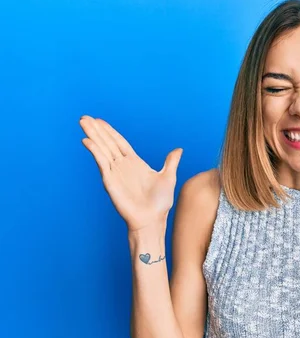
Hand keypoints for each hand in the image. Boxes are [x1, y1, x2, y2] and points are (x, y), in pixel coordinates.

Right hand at [79, 115, 182, 231]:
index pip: (120, 143)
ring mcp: (115, 173)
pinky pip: (101, 162)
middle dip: (97, 130)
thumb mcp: (168, 177)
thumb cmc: (160, 203)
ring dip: (93, 135)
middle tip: (84, 117)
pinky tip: (87, 141)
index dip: (110, 131)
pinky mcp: (110, 181)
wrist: (153, 220)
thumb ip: (170, 162)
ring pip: (102, 149)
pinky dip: (95, 151)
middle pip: (108, 143)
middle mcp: (123, 166)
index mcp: (135, 163)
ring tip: (82, 122)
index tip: (100, 120)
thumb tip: (178, 149)